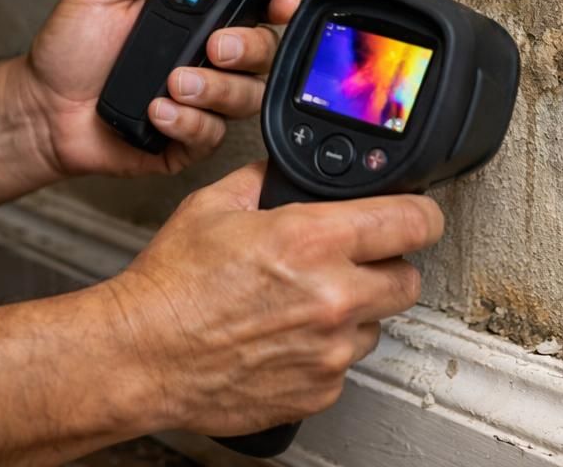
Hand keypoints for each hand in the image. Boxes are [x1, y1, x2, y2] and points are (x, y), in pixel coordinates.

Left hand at [21, 0, 301, 177]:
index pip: (254, 5)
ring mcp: (201, 100)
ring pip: (245, 97)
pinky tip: (159, 111)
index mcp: (195, 16)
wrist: (42, 109)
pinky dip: (189, 123)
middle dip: (248, 47)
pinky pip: (214, 136)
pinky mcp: (188, 139)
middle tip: (215, 46)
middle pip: (264, 51)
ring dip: (213, 89)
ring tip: (172, 83)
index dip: (278, 1)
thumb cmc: (69, 50)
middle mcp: (205, 57)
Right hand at [104, 161, 444, 435]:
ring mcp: (329, 350)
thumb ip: (266, 182)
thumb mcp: (213, 206)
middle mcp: (332, 297)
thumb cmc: (170, 286)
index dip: (420, 213)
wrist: (142, 355)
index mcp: (312, 241)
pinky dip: (324, 351)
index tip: (417, 215)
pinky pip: (344, 364)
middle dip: (385, 265)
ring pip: (377, 324)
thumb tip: (290, 172)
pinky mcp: (319, 391)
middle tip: (352, 263)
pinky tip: (285, 337)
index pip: (414, 222)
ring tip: (302, 304)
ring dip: (353, 312)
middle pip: (408, 278)